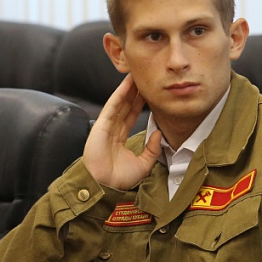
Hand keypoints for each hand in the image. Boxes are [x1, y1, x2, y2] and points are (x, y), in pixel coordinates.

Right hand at [83, 75, 161, 189]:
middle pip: (126, 107)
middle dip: (135, 93)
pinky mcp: (102, 125)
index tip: (149, 93)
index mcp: (120, 139)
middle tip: (144, 78)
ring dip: (128, 89)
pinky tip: (126, 85)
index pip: (132, 116)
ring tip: (136, 75)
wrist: (106, 185)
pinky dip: (119, 95)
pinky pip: (112, 107)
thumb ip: (152, 149)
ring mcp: (107, 127)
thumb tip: (159, 134)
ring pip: (120, 103)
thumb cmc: (119, 179)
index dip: (140, 104)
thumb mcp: (143, 164)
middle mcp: (113, 130)